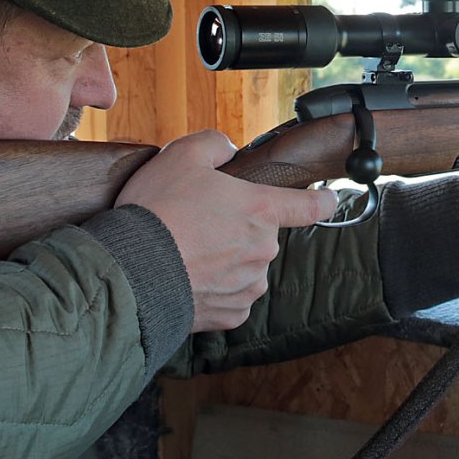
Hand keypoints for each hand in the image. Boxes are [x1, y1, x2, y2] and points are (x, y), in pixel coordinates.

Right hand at [114, 129, 336, 331]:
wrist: (130, 270)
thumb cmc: (156, 211)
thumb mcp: (182, 155)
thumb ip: (215, 144)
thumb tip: (228, 150)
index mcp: (260, 210)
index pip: (311, 205)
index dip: (323, 199)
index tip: (329, 199)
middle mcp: (263, 250)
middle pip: (262, 234)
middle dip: (238, 228)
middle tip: (199, 223)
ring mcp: (249, 285)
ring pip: (247, 267)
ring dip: (226, 260)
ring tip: (188, 252)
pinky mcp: (231, 314)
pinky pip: (232, 297)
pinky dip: (215, 289)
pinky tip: (190, 277)